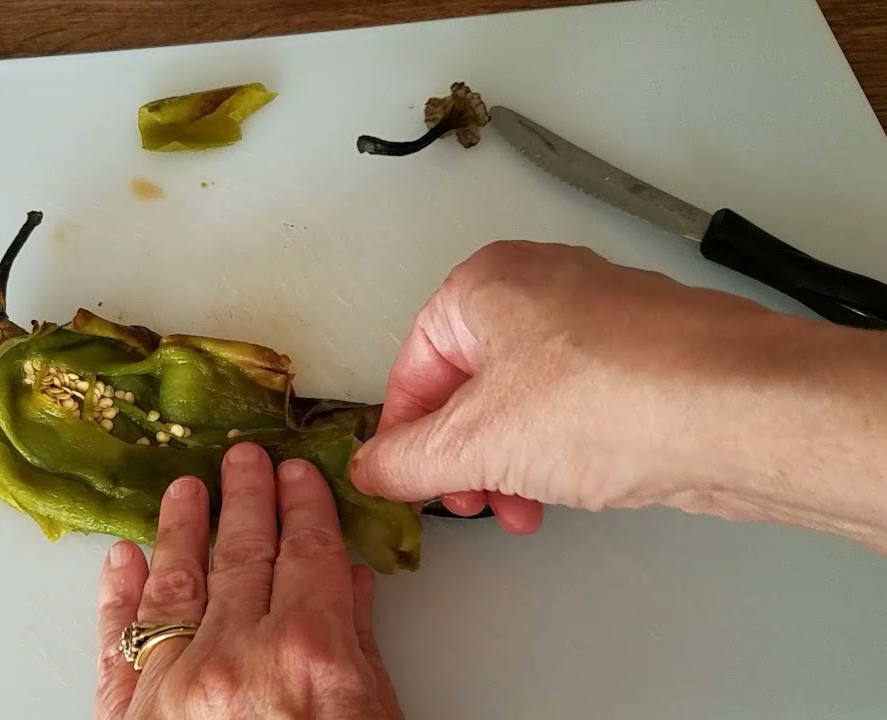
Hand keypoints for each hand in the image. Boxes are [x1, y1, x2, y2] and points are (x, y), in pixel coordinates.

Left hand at [95, 443, 403, 719]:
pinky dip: (119, 595)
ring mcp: (172, 683)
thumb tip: (346, 585)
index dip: (303, 507)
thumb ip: (359, 647)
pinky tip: (125, 558)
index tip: (297, 476)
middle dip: (244, 499)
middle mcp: (234, 655)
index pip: (307, 553)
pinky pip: (119, 642)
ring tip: (184, 491)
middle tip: (243, 461)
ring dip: (180, 529)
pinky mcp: (129, 716)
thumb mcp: (372, 716)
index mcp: (307, 652)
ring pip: (174, 584)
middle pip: (240, 555)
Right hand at [351, 240, 886, 542]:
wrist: (741, 412)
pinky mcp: (642, 357)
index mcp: (483, 284)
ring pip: (523, 402)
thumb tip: (372, 469)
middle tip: (470, 501)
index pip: (412, 366)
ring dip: (510, 464)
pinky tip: (573, 490)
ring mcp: (597, 319)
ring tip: (523, 508)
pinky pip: (574, 407)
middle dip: (463, 458)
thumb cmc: (614, 399)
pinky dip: (559, 451)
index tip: (402, 483)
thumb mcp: (476, 443)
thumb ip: (407, 460)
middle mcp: (540, 286)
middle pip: (469, 385)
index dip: (402, 436)